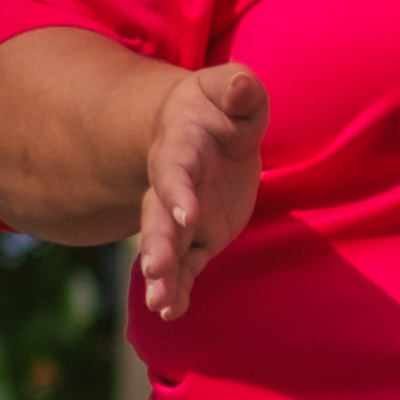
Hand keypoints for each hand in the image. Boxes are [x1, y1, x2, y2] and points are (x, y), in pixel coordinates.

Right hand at [131, 61, 269, 317]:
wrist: (202, 130)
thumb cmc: (222, 107)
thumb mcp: (233, 90)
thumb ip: (239, 88)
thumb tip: (243, 86)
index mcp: (181, 148)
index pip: (176, 171)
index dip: (179, 192)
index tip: (186, 215)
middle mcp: (173, 187)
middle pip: (159, 217)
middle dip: (158, 244)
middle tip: (156, 271)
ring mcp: (182, 217)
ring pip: (167, 248)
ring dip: (162, 276)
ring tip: (159, 306)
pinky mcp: (197, 238)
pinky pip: (185, 267)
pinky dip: (177, 289)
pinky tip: (170, 313)